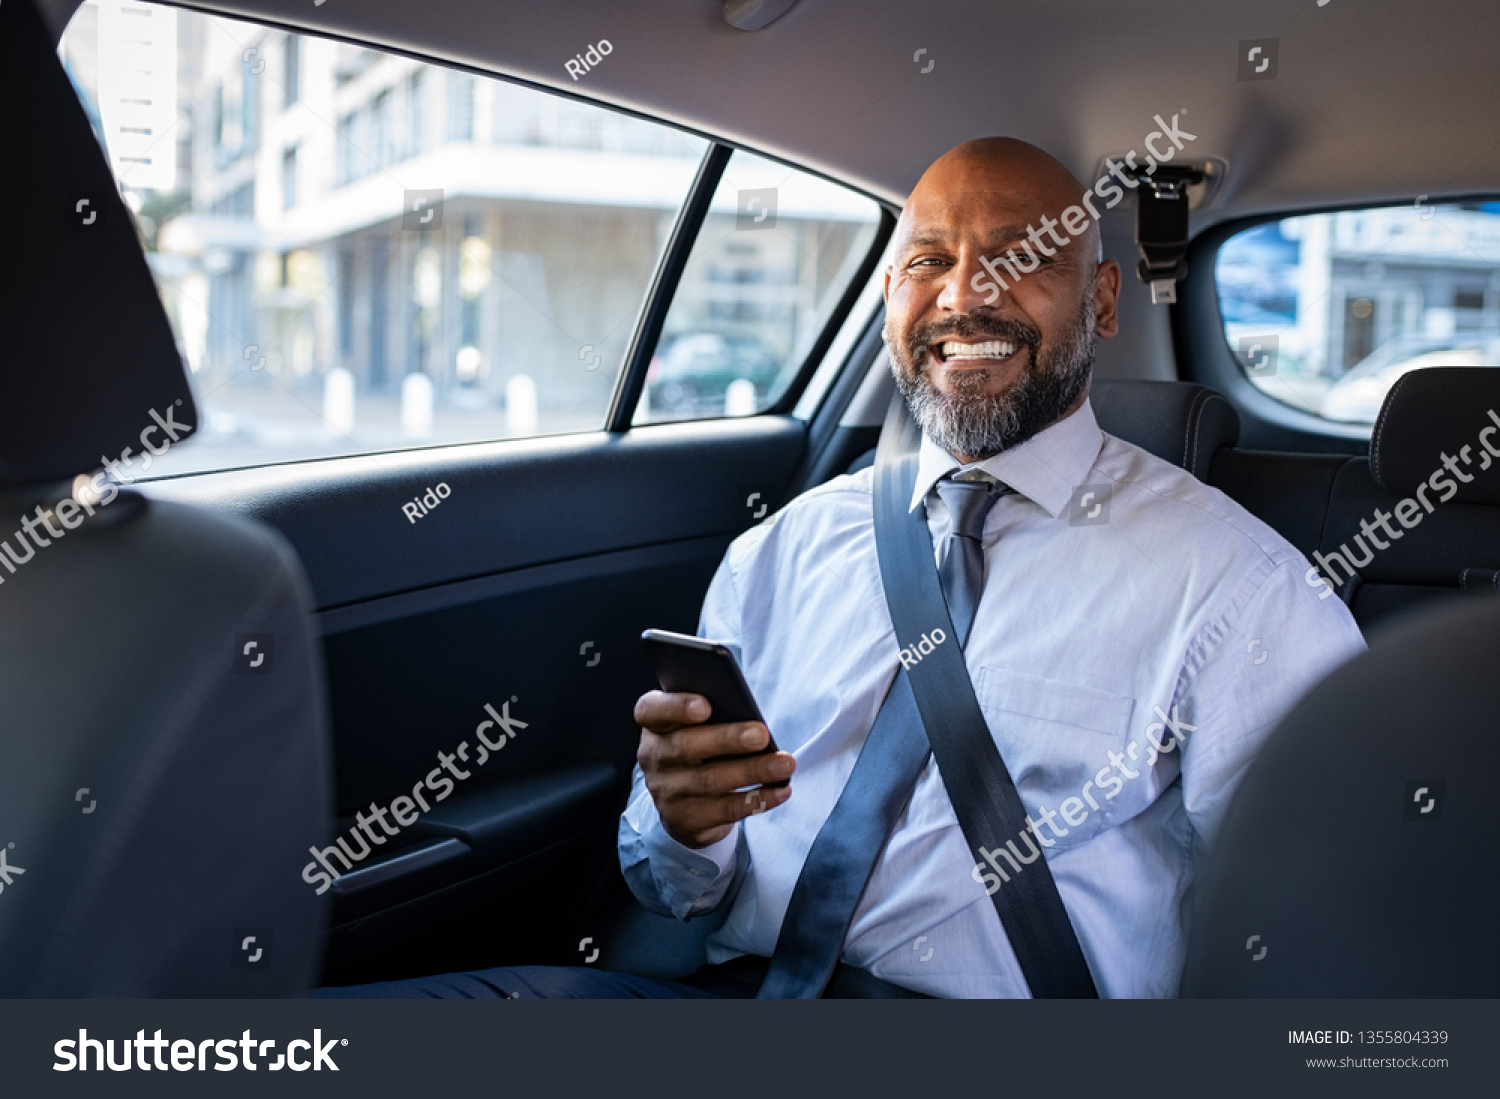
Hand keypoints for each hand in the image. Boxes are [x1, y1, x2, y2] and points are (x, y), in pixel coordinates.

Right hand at [634, 690, 794, 848]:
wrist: (685, 801)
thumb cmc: (702, 746)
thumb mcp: (697, 725)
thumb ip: (714, 712)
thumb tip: (748, 714)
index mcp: (655, 724)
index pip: (651, 710)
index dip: (676, 707)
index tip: (706, 705)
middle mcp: (654, 757)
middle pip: (685, 746)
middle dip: (727, 740)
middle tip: (761, 734)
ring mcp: (666, 791)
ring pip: (709, 780)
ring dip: (752, 771)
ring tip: (784, 764)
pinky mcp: (686, 819)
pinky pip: (725, 810)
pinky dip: (757, 799)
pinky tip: (781, 789)